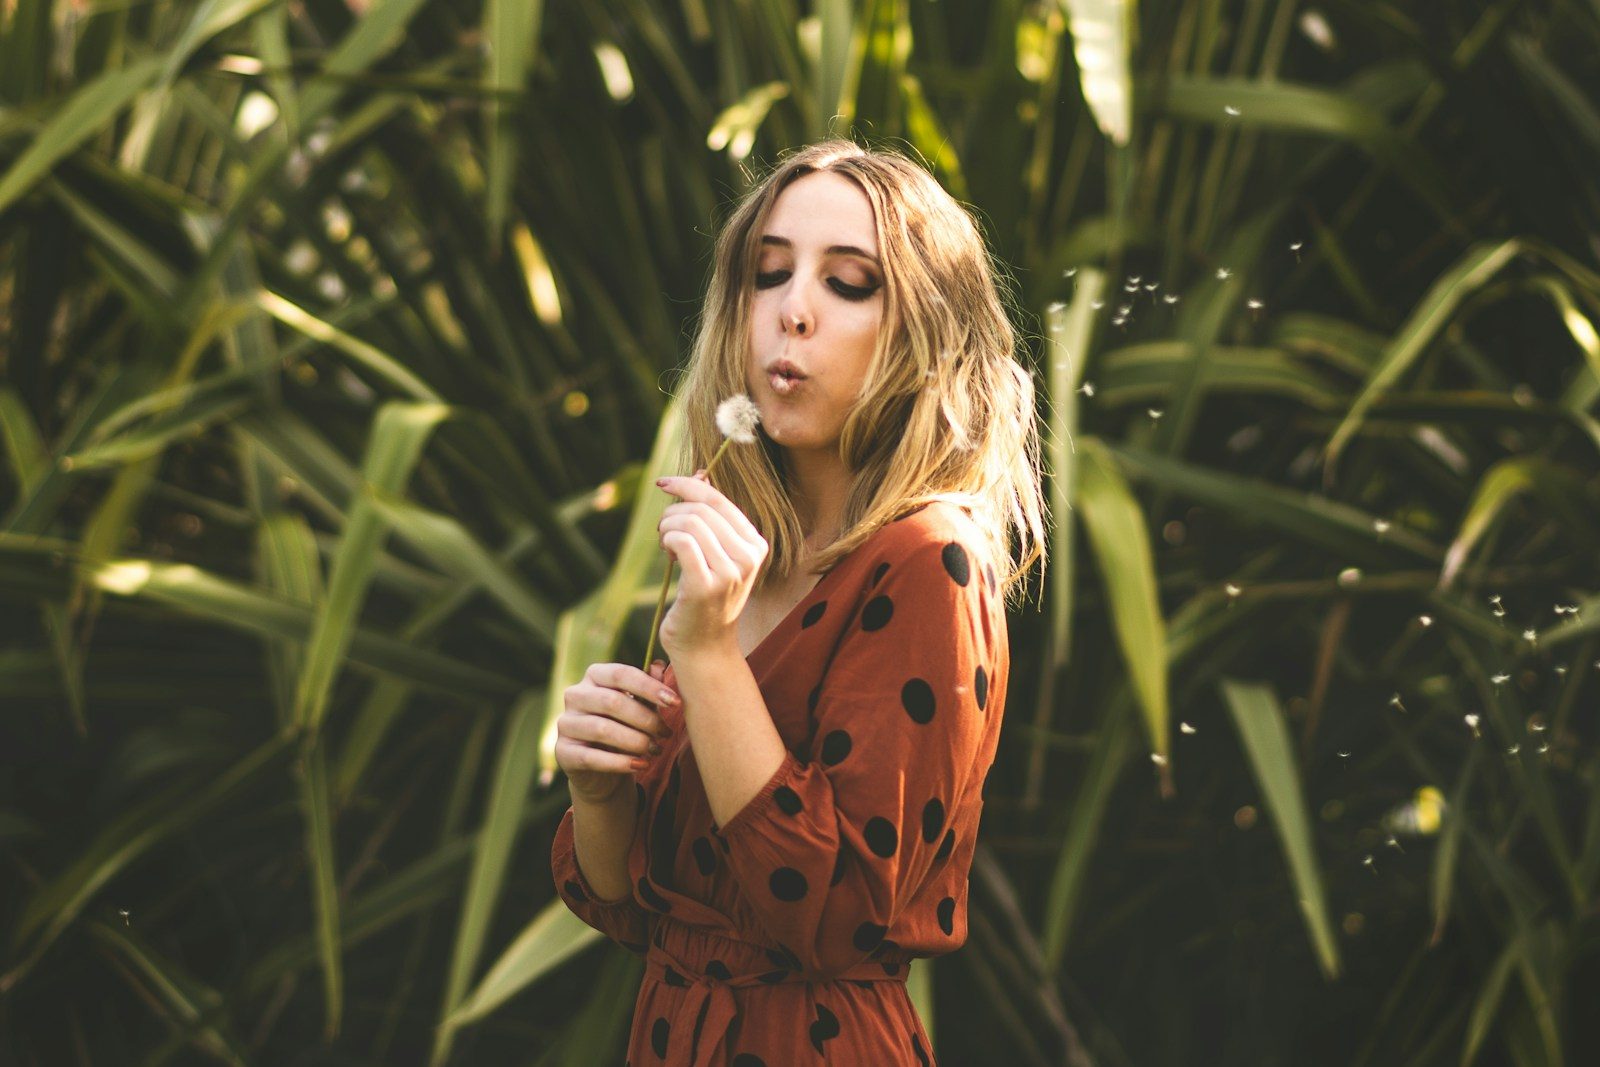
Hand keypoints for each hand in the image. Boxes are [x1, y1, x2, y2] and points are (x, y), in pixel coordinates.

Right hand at [555, 660, 678, 802]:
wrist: (603, 770)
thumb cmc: (625, 728)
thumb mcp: (639, 707)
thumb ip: (647, 689)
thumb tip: (659, 665)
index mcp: (594, 676)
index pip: (620, 674)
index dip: (649, 687)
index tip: (675, 702)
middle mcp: (575, 695)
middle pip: (612, 702)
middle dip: (645, 719)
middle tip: (666, 733)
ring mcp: (565, 723)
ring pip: (602, 729)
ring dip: (635, 741)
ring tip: (656, 750)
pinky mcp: (563, 752)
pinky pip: (591, 757)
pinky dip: (620, 762)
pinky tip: (641, 765)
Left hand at [656, 468, 768, 657]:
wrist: (705, 647)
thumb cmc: (705, 598)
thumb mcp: (716, 554)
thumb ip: (711, 517)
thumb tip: (699, 474)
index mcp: (756, 545)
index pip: (719, 500)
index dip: (689, 484)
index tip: (663, 483)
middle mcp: (748, 557)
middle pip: (701, 509)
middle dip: (673, 512)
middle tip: (663, 531)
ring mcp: (730, 573)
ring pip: (689, 522)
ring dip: (667, 527)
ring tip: (665, 544)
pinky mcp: (706, 586)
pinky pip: (681, 541)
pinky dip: (667, 539)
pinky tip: (667, 552)